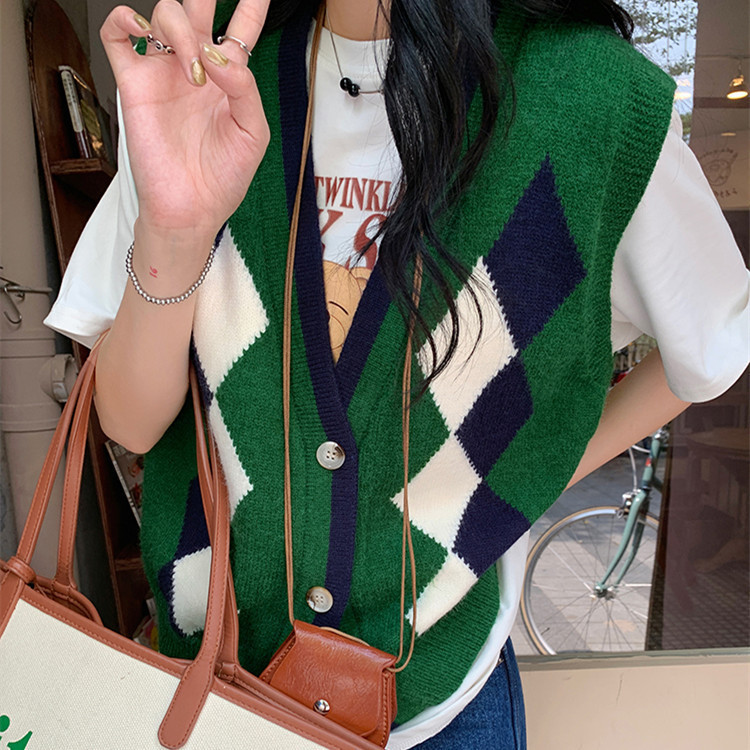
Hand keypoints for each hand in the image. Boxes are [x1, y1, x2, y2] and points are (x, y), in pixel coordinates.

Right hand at [100, 0, 270, 241]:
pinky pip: (118, 33)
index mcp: (229, 79)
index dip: (251, 5)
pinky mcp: (134, 82)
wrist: (192, 208)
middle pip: (198, 7)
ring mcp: (164, 72)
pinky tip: (146, 35)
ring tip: (196, 71)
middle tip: (209, 3)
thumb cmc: (224, 178)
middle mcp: (197, 69)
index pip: (241, 29)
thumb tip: (218, 54)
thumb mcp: (253, 134)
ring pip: (164, 14)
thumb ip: (245, 88)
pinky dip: (125, 18)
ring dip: (181, 30)